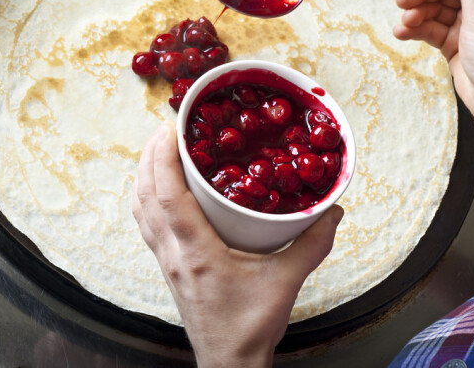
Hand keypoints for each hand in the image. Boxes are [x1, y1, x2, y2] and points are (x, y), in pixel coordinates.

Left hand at [132, 121, 343, 366]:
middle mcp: (174, 254)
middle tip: (164, 129)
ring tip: (156, 150)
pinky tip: (158, 189)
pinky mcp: (167, 267)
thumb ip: (312, 244)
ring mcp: (166, 262)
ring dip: (143, 175)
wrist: (229, 361)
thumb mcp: (287, 282)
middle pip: (145, 196)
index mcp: (198, 252)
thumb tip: (333, 211)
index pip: (169, 197)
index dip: (162, 158)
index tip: (169, 129)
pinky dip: (146, 198)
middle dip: (148, 156)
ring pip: (140, 210)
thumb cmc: (250, 326)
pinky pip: (146, 224)